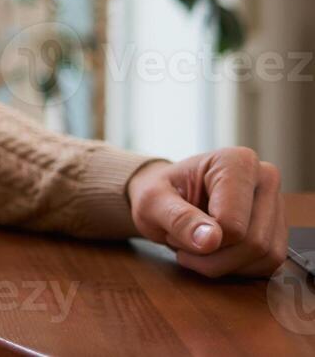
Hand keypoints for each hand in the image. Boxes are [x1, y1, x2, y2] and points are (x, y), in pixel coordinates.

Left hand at [127, 147, 285, 277]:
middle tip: (182, 242)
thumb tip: (210, 240)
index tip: (174, 229)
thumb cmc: (159, 194)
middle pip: (254, 243)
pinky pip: (269, 266)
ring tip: (196, 245)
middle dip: (212, 257)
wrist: (167, 196)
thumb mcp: (152, 202)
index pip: (233, 224)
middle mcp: (265, 179)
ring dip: (224, 265)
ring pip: (265, 257)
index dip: (202, 240)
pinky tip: (215, 254)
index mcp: (237, 162)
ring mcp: (276, 205)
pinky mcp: (278, 229)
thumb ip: (179, 219)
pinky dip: (238, 269)